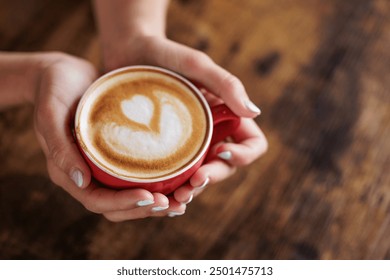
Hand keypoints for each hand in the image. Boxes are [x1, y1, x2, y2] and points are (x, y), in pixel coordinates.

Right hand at [34, 52, 184, 221]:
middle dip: (144, 209)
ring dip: (153, 203)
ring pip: (129, 195)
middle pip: (116, 206)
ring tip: (181, 201)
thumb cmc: (53, 90)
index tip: (149, 197)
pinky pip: (136, 175)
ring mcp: (102, 166)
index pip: (96, 201)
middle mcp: (87, 174)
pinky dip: (156, 183)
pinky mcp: (116, 154)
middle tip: (172, 204)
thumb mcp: (50, 113)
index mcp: (69, 172)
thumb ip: (60, 147)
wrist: (63, 73)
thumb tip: (82, 181)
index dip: (123, 204)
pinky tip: (178, 180)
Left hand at [102, 36, 267, 205]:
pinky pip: (174, 175)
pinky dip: (171, 188)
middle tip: (191, 186)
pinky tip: (159, 195)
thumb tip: (255, 112)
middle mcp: (211, 133)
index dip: (243, 155)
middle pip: (225, 167)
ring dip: (192, 191)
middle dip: (212, 179)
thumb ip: (227, 85)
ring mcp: (187, 144)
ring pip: (199, 176)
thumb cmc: (166, 55)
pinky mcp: (164, 150)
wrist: (128, 53)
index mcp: (226, 116)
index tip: (221, 152)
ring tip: (176, 198)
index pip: (252, 144)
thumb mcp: (197, 66)